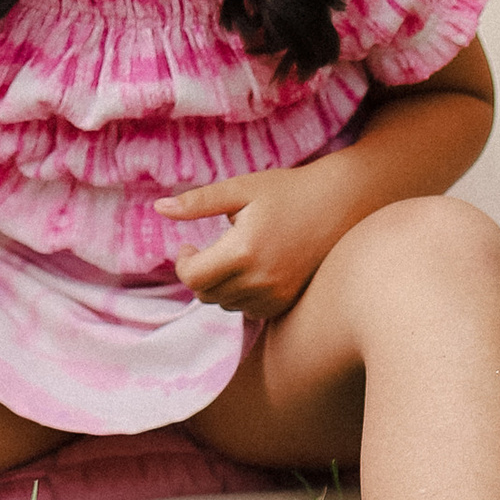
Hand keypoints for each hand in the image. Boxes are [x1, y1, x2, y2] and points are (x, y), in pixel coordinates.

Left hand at [160, 164, 352, 321]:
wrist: (340, 205)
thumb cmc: (287, 191)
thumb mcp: (240, 189)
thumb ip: (198, 202)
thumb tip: (159, 209)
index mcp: (243, 251)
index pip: (192, 278)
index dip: (183, 262)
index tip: (189, 244)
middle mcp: (260, 280)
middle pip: (206, 295)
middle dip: (200, 273)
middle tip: (208, 248)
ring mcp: (277, 295)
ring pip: (226, 304)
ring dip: (220, 284)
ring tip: (236, 254)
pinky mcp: (289, 303)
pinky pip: (250, 310)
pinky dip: (242, 294)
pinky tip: (253, 268)